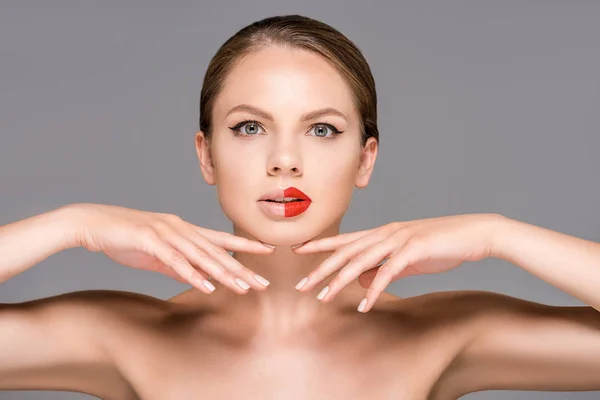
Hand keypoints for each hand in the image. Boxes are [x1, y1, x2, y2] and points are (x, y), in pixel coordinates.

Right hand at [67, 203, 273, 293]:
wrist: (93, 223)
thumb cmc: (126, 237)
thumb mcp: (157, 253)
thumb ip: (178, 265)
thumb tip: (199, 279)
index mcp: (184, 230)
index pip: (221, 239)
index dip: (245, 245)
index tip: (268, 251)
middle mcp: (180, 229)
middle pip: (217, 251)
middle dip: (241, 268)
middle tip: (263, 284)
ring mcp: (166, 233)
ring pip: (201, 256)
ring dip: (223, 274)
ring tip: (243, 289)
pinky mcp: (150, 241)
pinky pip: (176, 261)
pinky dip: (192, 274)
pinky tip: (207, 287)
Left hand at [292, 213, 505, 311]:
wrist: (476, 233)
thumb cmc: (443, 244)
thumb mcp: (407, 258)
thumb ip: (383, 267)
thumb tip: (360, 280)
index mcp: (383, 233)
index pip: (345, 239)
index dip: (320, 245)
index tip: (298, 251)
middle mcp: (386, 233)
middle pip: (345, 252)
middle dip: (320, 269)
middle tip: (300, 286)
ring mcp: (398, 239)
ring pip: (360, 261)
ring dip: (339, 281)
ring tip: (323, 298)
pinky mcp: (414, 250)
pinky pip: (388, 272)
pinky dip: (374, 290)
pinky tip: (364, 305)